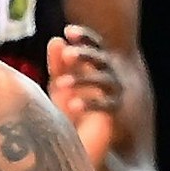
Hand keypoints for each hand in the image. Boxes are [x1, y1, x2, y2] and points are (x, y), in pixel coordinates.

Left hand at [46, 24, 121, 164]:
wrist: (87, 139)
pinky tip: (73, 106)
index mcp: (93, 65)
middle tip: (68, 54)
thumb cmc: (70, 106)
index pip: (93, 45)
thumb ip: (59, 64)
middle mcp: (106, 75)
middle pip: (100, 59)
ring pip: (103, 80)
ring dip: (82, 80)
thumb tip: (56, 39)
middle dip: (85, 54)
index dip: (84, 37)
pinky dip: (90, 104)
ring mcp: (112, 93)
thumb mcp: (61, 84)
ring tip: (61, 84)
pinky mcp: (113, 113)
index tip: (68, 31)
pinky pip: (106, 106)